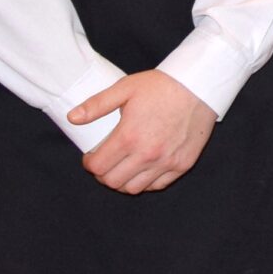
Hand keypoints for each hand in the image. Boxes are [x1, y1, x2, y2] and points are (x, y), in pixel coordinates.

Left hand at [72, 72, 217, 193]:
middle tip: (105, 163)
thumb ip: (96, 105)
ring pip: (133, 188)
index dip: (89, 164)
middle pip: (112, 182)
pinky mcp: (182, 165)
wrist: (199, 86)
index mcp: (129, 136)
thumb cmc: (161, 86)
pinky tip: (143, 167)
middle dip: (102, 175)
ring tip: (122, 167)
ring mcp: (166, 162)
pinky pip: (157, 185)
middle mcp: (147, 154)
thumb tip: (73, 118)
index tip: (91, 157)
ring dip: (122, 181)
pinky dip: (145, 182)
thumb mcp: (125, 88)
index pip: (98, 166)